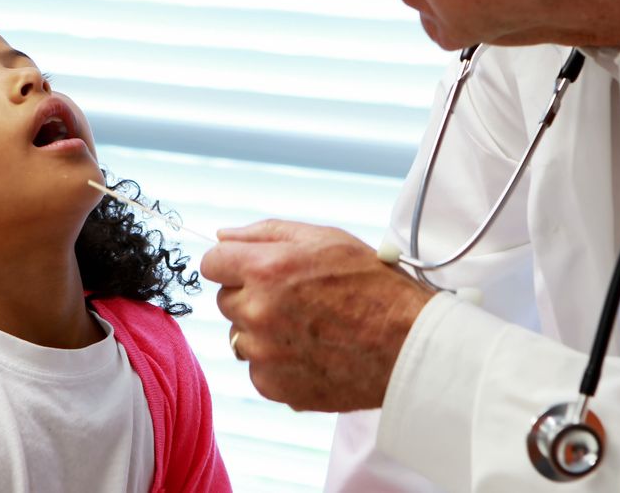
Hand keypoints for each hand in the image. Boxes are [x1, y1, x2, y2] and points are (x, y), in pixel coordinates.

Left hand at [200, 219, 434, 411]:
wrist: (408, 345)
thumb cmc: (373, 286)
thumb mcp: (325, 239)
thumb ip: (265, 233)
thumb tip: (221, 235)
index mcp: (266, 269)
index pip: (212, 263)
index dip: (233, 264)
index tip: (251, 270)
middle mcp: (257, 311)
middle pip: (226, 301)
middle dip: (251, 296)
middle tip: (295, 299)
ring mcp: (264, 353)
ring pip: (240, 337)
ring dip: (263, 332)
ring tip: (307, 328)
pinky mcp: (274, 386)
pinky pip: (257, 369)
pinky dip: (277, 363)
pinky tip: (311, 352)